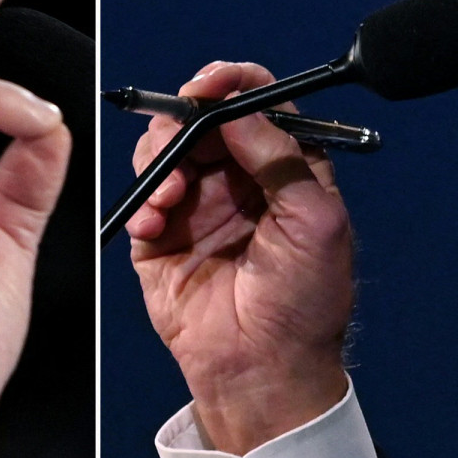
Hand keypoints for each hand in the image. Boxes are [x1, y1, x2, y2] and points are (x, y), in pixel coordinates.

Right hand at [128, 61, 354, 454]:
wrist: (264, 372)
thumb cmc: (305, 305)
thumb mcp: (315, 221)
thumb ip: (281, 157)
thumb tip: (239, 108)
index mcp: (286, 170)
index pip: (258, 104)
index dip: (233, 84)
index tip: (209, 85)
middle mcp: (239, 181)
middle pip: (202, 118)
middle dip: (185, 120)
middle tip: (180, 135)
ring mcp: (197, 206)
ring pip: (166, 148)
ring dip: (161, 158)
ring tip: (171, 194)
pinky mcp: (161, 237)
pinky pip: (141, 196)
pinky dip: (143, 199)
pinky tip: (155, 222)